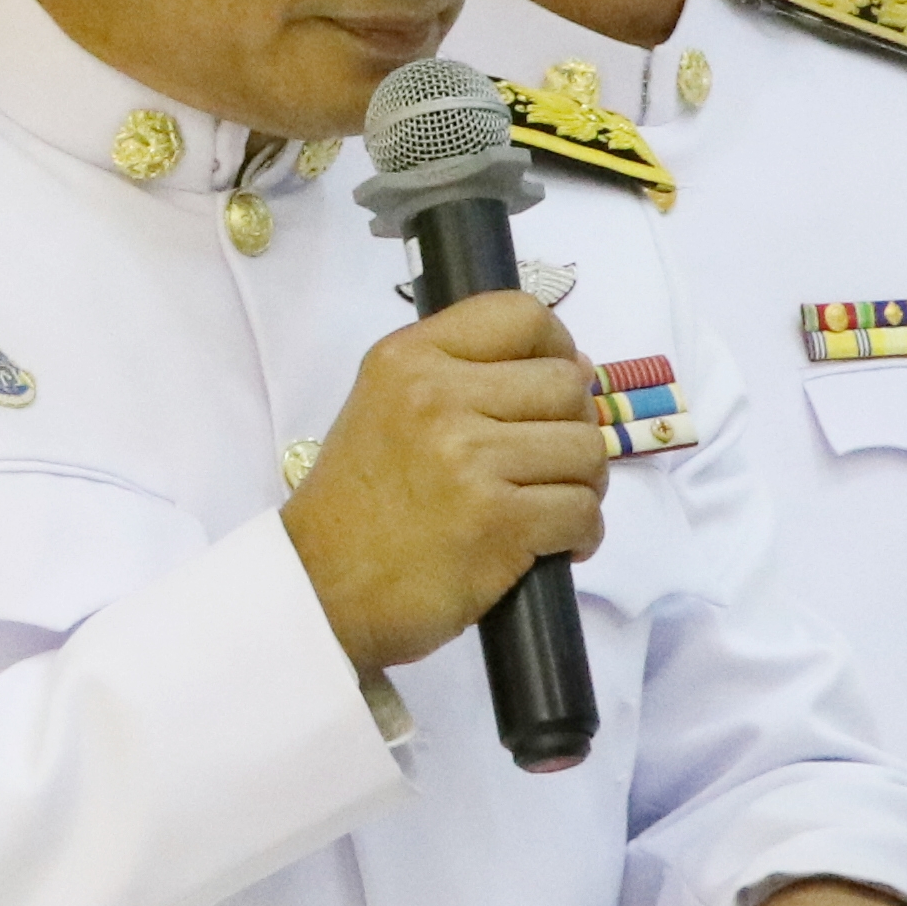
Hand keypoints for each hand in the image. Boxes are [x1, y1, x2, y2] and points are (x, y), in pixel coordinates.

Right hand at [282, 291, 609, 677]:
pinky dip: (582, 533)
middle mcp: (439, 397)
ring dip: (582, 484)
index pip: (521, 315)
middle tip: (549, 463)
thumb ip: (462, 377)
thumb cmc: (356, 505)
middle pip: (567, 385)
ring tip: (549, 505)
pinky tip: (550, 544)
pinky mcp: (497, 522)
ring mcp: (470, 459)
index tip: (553, 388)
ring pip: (586, 449)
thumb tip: (575, 369)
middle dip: (574, 427)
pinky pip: (582, 511)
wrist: (320, 590)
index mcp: (409, 358)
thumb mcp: (385, 406)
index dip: (557, 348)